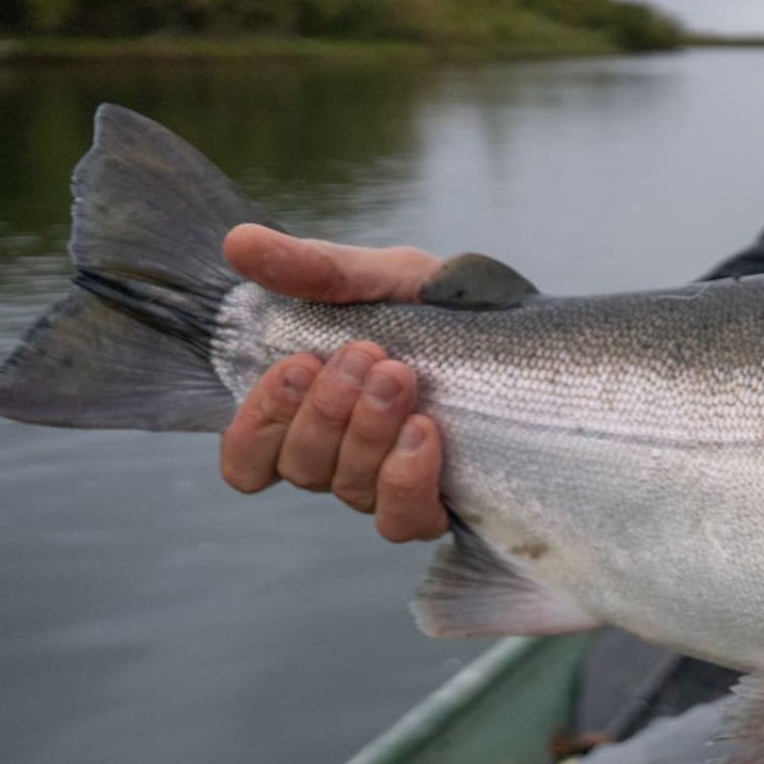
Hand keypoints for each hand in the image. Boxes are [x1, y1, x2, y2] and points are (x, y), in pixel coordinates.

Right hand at [216, 224, 450, 541]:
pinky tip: (425, 431)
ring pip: (348, 488)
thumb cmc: (437, 306)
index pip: (248, 458)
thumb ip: (314, 269)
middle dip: (327, 409)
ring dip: (367, 431)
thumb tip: (239, 242)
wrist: (524, 331)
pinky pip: (401, 520)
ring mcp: (386, 486)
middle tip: (367, 354)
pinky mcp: (435, 505)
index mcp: (309, 414)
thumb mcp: (379, 278)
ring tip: (400, 376)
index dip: (258, 424)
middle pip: (300, 467)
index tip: (296, 366)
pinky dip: (405, 478)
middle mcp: (340, 459)